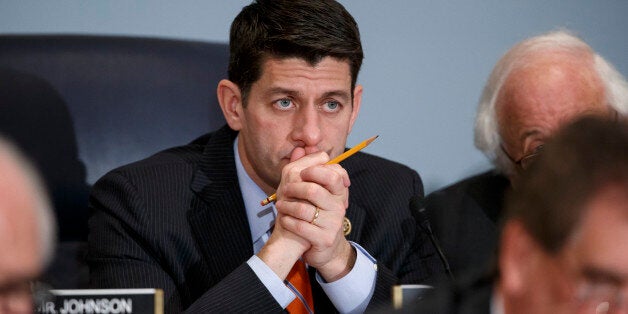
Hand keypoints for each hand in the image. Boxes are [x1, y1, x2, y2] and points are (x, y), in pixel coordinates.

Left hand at [275, 151, 354, 281]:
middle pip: (314, 190)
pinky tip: (284, 220)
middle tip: (284, 190)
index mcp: (339, 192)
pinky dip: (288, 221)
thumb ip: (308, 168)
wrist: (322, 247)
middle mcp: (339, 206)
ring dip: (286, 206)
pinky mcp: (325, 239)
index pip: (334, 174)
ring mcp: (333, 224)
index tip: (301, 174)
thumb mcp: (314, 190)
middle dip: (294, 189)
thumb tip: (300, 148)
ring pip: (304, 209)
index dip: (314, 171)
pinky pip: (301, 226)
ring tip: (280, 206)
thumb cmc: (315, 213)